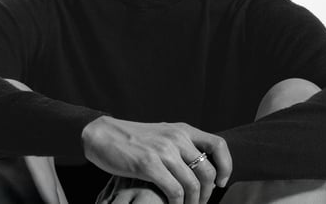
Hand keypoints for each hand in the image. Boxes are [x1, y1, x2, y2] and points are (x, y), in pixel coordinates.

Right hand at [81, 116, 230, 203]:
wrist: (100, 135)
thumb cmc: (129, 139)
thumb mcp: (159, 135)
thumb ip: (179, 145)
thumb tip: (199, 168)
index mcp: (181, 129)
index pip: (218, 145)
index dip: (226, 166)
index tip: (220, 182)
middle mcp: (175, 137)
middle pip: (207, 172)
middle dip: (206, 195)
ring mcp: (162, 150)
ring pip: (193, 185)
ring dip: (193, 203)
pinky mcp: (148, 164)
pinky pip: (175, 191)